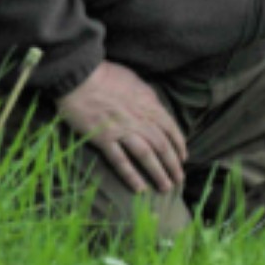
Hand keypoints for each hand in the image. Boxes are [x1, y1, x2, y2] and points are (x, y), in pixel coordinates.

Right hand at [56, 60, 186, 194]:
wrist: (81, 77)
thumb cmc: (107, 76)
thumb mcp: (137, 83)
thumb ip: (148, 98)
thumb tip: (156, 108)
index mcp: (149, 104)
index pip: (171, 128)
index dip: (179, 145)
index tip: (183, 157)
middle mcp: (140, 119)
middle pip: (162, 145)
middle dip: (173, 164)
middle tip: (180, 179)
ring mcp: (122, 130)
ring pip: (146, 156)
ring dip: (158, 173)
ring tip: (166, 187)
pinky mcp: (104, 139)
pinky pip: (121, 161)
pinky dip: (132, 176)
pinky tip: (140, 188)